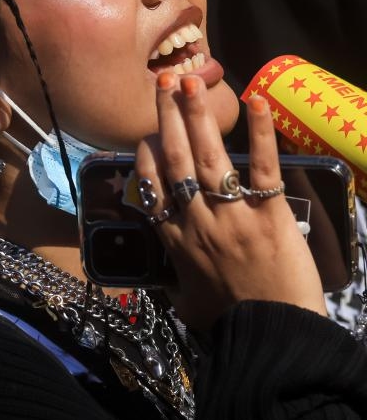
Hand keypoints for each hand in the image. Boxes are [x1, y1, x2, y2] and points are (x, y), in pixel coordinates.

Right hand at [135, 73, 326, 329]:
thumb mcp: (187, 304)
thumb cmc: (230, 325)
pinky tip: (257, 103)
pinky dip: (261, 134)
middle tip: (163, 83)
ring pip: (207, 157)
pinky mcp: (270, 215)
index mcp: (175, 241)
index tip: (146, 133)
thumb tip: (171, 278)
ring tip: (189, 81)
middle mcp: (196, 221)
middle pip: (174, 160)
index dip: (146, 155)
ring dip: (196, 115)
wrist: (273, 338)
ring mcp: (231, 216)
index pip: (152, 188)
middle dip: (166, 118)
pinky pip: (262, 168)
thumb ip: (177, 282)